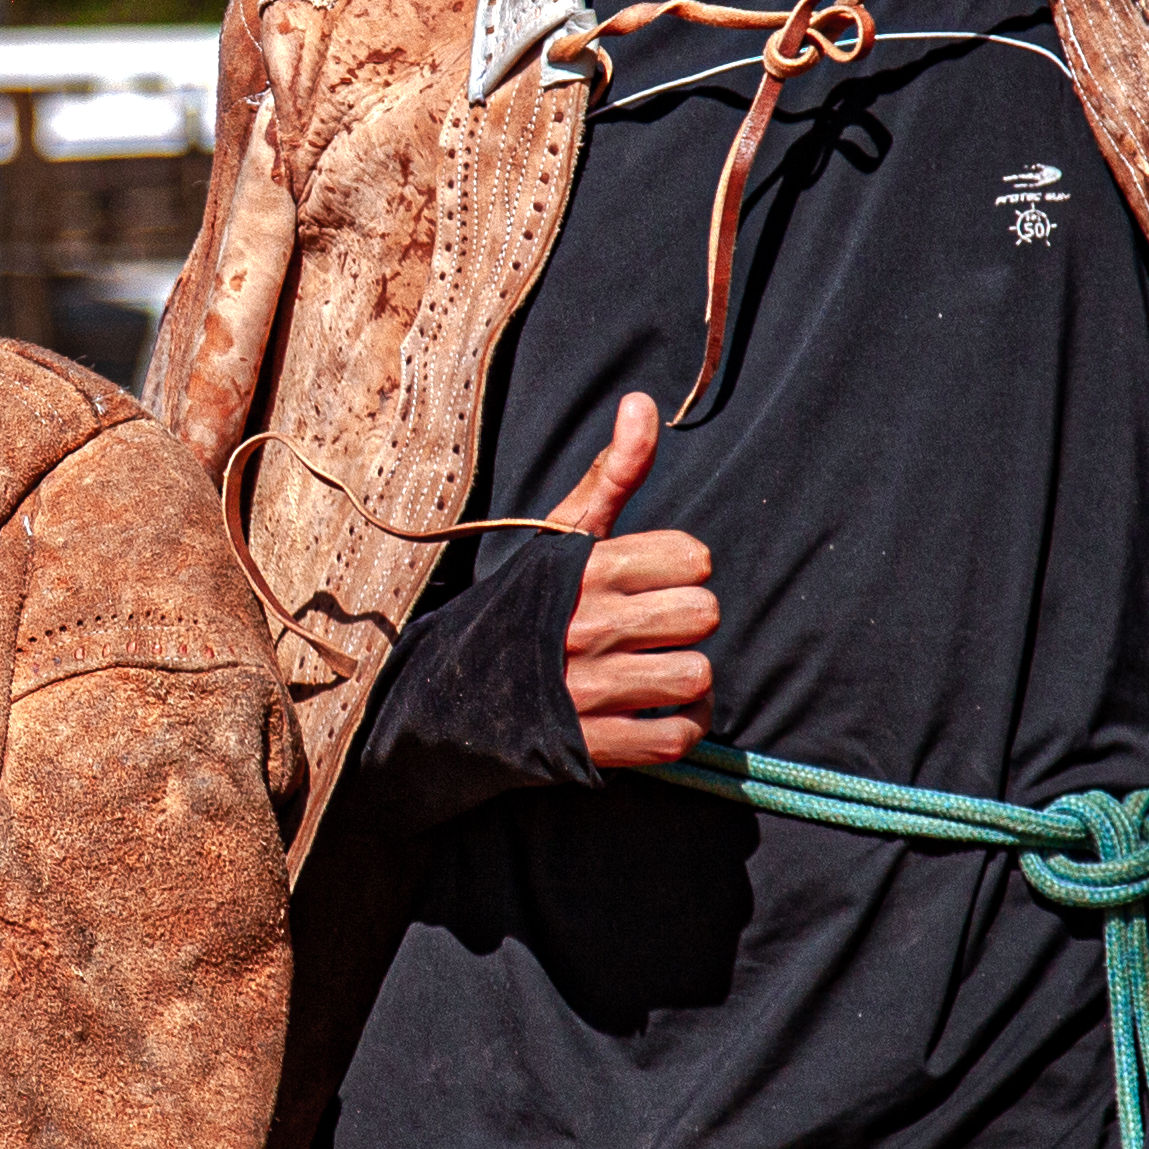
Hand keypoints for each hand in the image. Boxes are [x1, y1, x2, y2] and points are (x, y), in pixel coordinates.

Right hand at [551, 392, 716, 773]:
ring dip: (686, 679)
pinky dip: (679, 728)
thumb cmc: (518, 605)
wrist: (445, 694)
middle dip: (684, 622)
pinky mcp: (590, 747)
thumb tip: (642, 401)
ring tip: (656, 671)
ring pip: (697, 676)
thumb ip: (612, 473)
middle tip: (650, 629)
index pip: (693, 559)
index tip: (649, 582)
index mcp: (585, 569)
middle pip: (703, 614)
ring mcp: (589, 690)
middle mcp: (588, 626)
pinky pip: (676, 737)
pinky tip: (656, 712)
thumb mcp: (559, 534)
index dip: (679, 570)